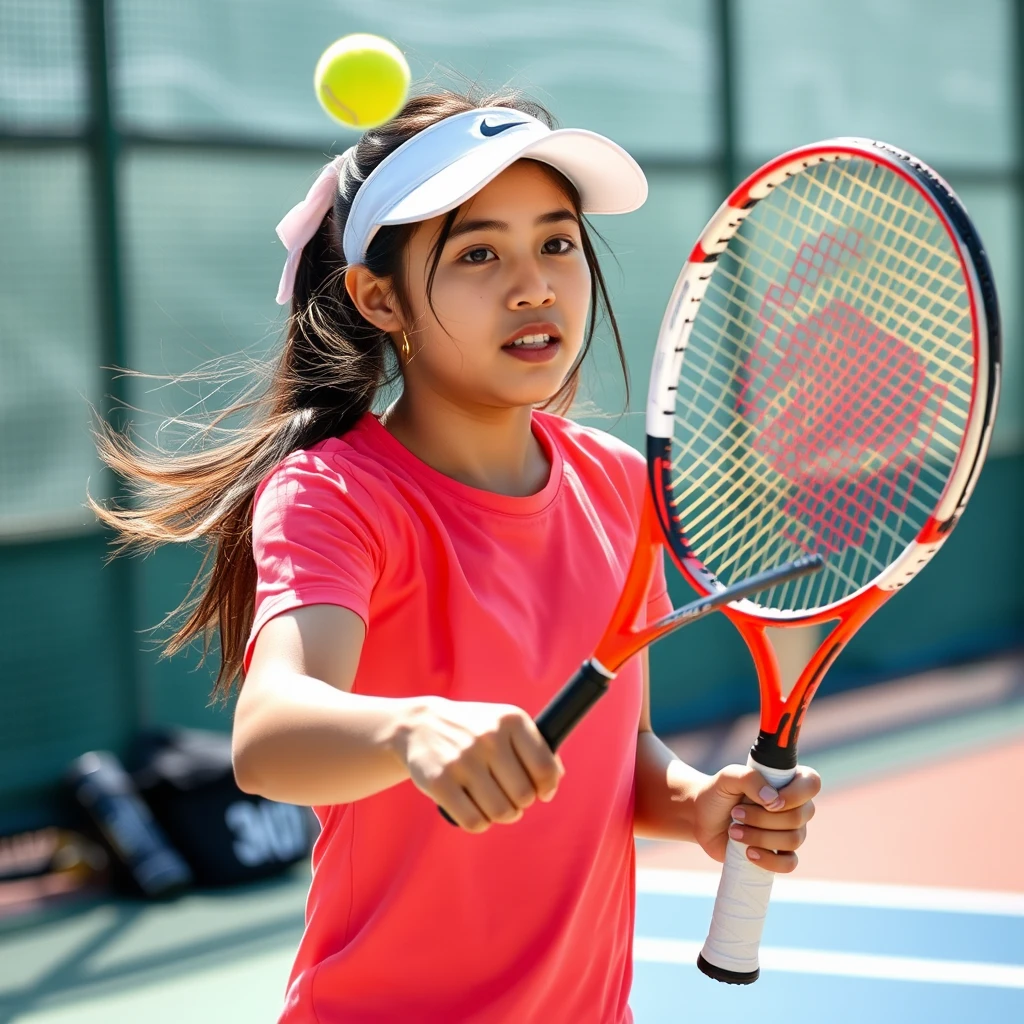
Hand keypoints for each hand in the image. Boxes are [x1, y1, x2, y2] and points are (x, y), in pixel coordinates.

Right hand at [393, 696, 563, 832]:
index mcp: (511, 721)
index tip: (541, 792)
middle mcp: (488, 737)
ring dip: (501, 815)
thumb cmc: (474, 729)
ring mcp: (463, 760)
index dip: (547, 788)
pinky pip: (474, 822)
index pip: (545, 769)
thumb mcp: (505, 724)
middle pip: (524, 795)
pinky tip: (474, 809)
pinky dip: (478, 823)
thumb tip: (555, 779)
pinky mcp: (440, 782)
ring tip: (493, 803)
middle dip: (520, 803)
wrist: (420, 726)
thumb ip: (536, 748)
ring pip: (501, 812)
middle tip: (510, 797)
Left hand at [691, 764, 819, 872]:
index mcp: (787, 782)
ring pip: (793, 840)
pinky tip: (749, 853)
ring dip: (760, 837)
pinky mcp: (779, 854)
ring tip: (734, 831)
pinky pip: (790, 864)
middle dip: (762, 818)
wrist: (702, 817)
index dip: (795, 795)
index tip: (767, 801)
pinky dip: (769, 860)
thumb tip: (773, 800)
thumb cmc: (718, 793)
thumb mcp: (728, 777)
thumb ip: (749, 778)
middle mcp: (795, 807)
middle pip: (798, 817)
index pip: (811, 783)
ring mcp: (789, 832)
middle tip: (736, 813)